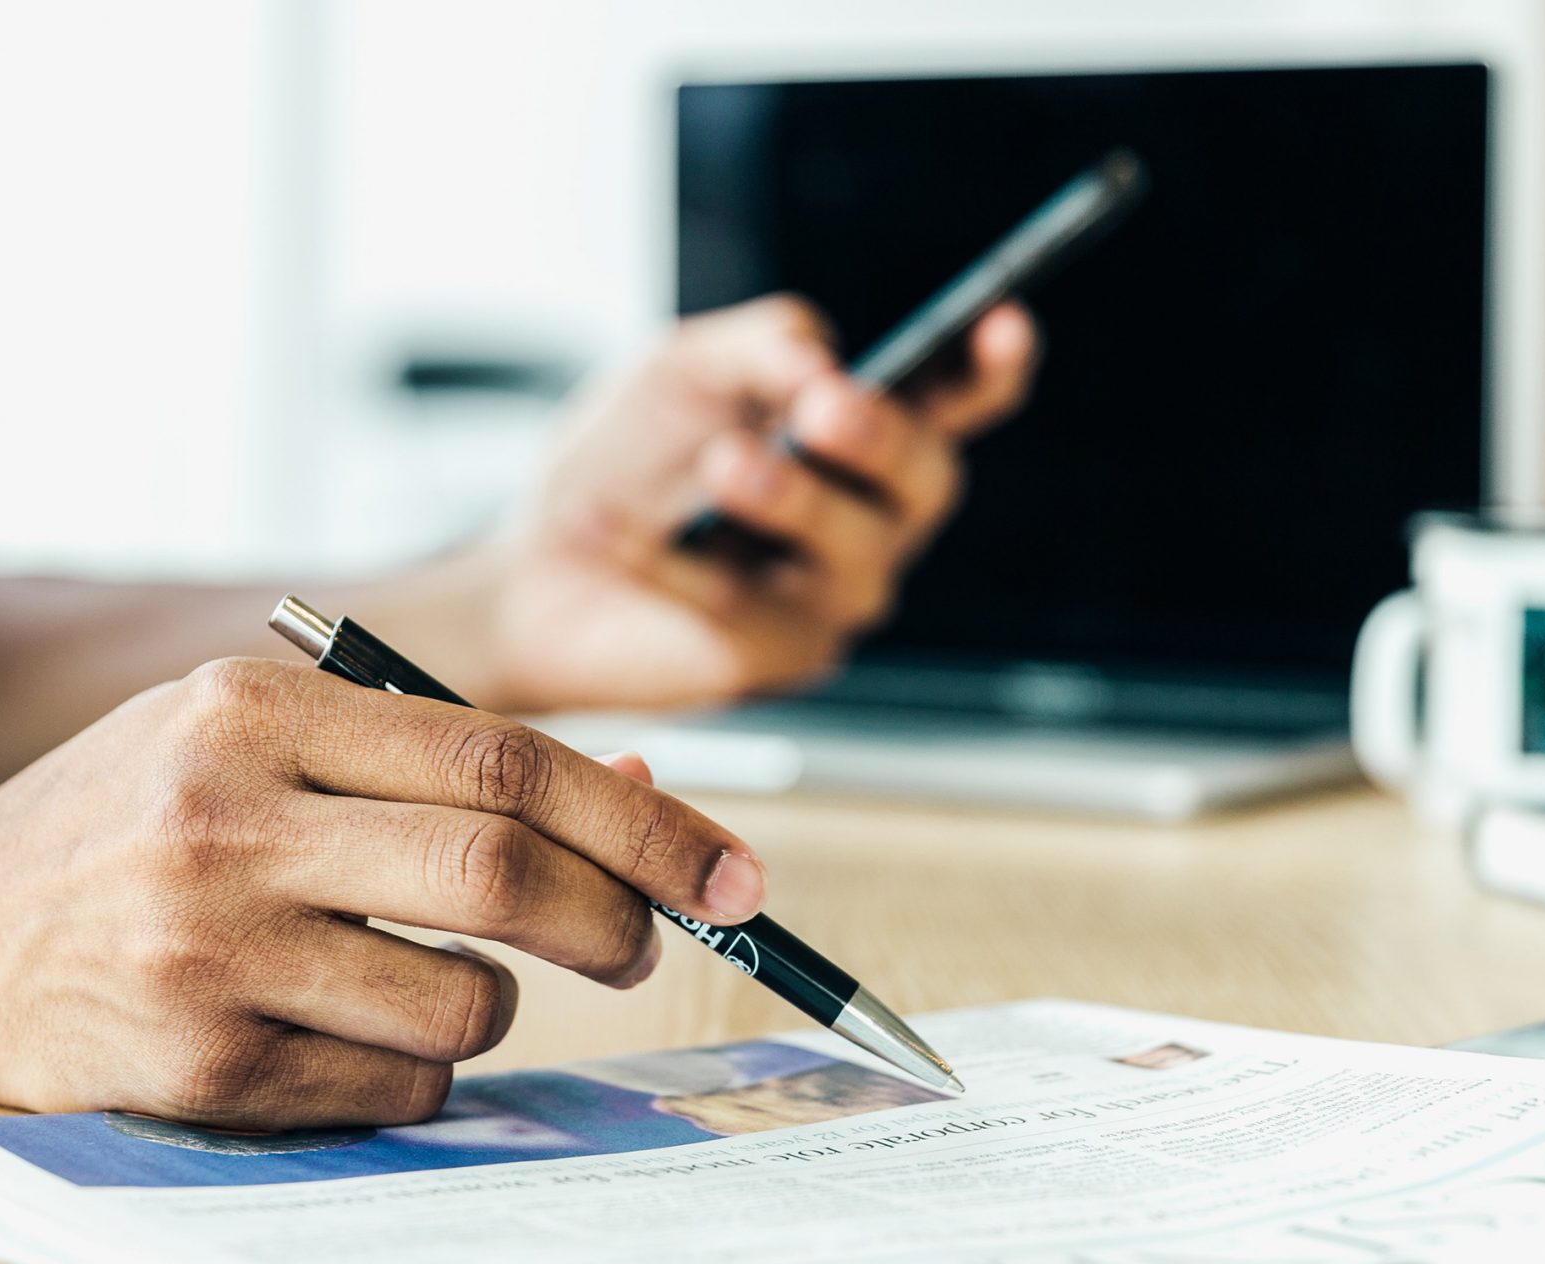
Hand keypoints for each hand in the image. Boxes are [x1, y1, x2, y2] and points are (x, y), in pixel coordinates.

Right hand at [0, 658, 765, 1127]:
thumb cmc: (127, 829)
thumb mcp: (253, 745)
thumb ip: (428, 761)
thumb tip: (645, 793)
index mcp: (251, 711)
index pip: (502, 760)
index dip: (642, 822)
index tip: (729, 870)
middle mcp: (225, 818)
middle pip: (503, 873)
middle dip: (619, 919)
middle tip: (647, 944)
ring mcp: (206, 949)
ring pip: (462, 1002)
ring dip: (495, 1009)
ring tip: (432, 984)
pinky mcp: (195, 1064)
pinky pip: (393, 1087)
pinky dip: (418, 1072)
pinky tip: (349, 1036)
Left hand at [478, 294, 1036, 709]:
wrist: (540, 563)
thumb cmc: (628, 459)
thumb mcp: (686, 366)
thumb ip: (762, 344)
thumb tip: (826, 364)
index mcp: (865, 435)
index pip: (959, 401)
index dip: (993, 368)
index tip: (1004, 325)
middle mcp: (874, 517)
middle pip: (927, 479)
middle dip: (883, 437)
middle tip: (823, 409)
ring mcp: (835, 594)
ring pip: (856, 551)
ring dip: (794, 499)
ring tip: (725, 464)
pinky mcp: (777, 658)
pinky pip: (745, 607)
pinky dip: (672, 562)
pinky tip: (603, 523)